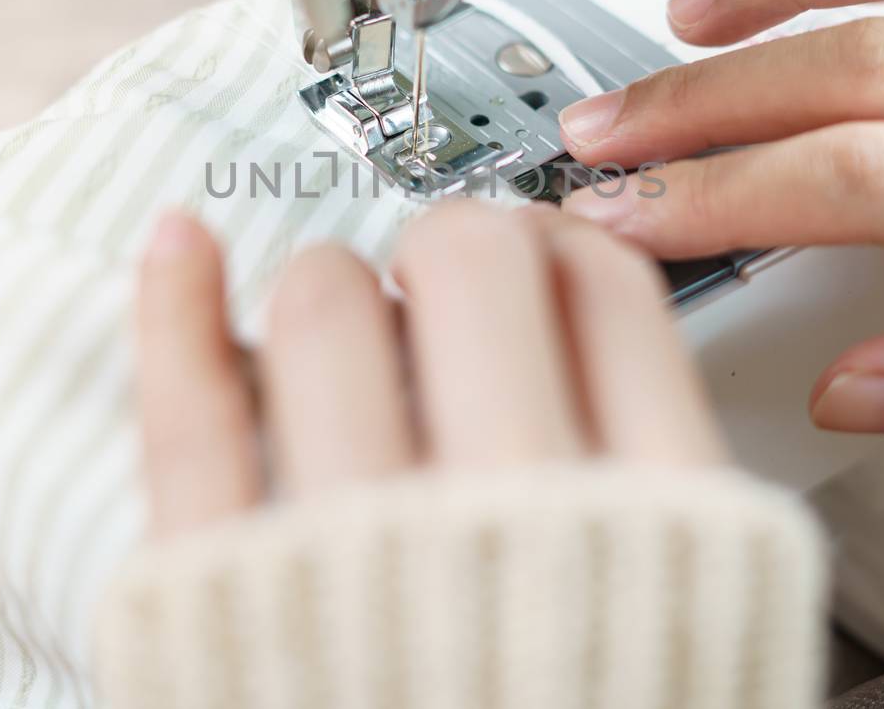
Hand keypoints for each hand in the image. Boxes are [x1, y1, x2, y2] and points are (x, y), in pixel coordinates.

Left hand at [131, 201, 723, 534]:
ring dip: (332, 286)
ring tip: (338, 313)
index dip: (569, 244)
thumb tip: (622, 378)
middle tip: (445, 276)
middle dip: (459, 248)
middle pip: (474, 267)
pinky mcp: (224, 593)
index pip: (612, 296)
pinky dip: (175, 307)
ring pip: (328, 311)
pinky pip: (188, 416)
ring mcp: (355, 545)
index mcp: (652, 533)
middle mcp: (508, 518)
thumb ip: (685, 519)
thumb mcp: (709, 639)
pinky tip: (178, 246)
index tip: (542, 247)